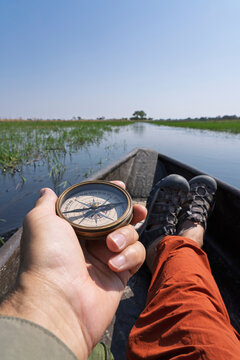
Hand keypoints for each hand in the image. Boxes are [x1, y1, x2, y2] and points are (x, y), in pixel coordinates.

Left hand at [0, 181, 146, 359]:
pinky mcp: (120, 274)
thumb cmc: (48, 257)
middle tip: (138, 210)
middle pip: (120, 220)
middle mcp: (92, 242)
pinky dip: (129, 257)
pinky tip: (114, 265)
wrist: (59, 300)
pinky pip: (136, 256)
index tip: (121, 186)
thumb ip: (47, 202)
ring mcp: (107, 258)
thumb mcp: (41, 221)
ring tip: (111, 245)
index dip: (110, 197)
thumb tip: (47, 191)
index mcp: (75, 229)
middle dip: (132, 212)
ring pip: (131, 235)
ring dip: (126, 236)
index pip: (97, 208)